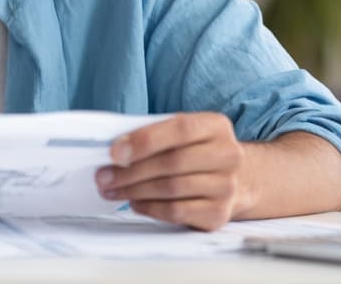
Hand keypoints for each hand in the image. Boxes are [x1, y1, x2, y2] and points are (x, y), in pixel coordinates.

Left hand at [95, 112, 247, 230]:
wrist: (237, 180)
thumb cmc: (196, 152)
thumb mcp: (182, 133)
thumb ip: (154, 135)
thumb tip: (116, 150)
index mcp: (216, 126)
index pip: (180, 129)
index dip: (145, 140)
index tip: (114, 152)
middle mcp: (228, 155)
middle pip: (172, 162)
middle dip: (131, 171)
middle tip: (103, 176)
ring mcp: (226, 187)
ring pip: (171, 189)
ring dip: (134, 190)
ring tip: (112, 190)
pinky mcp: (219, 214)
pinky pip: (177, 211)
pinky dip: (150, 208)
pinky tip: (134, 203)